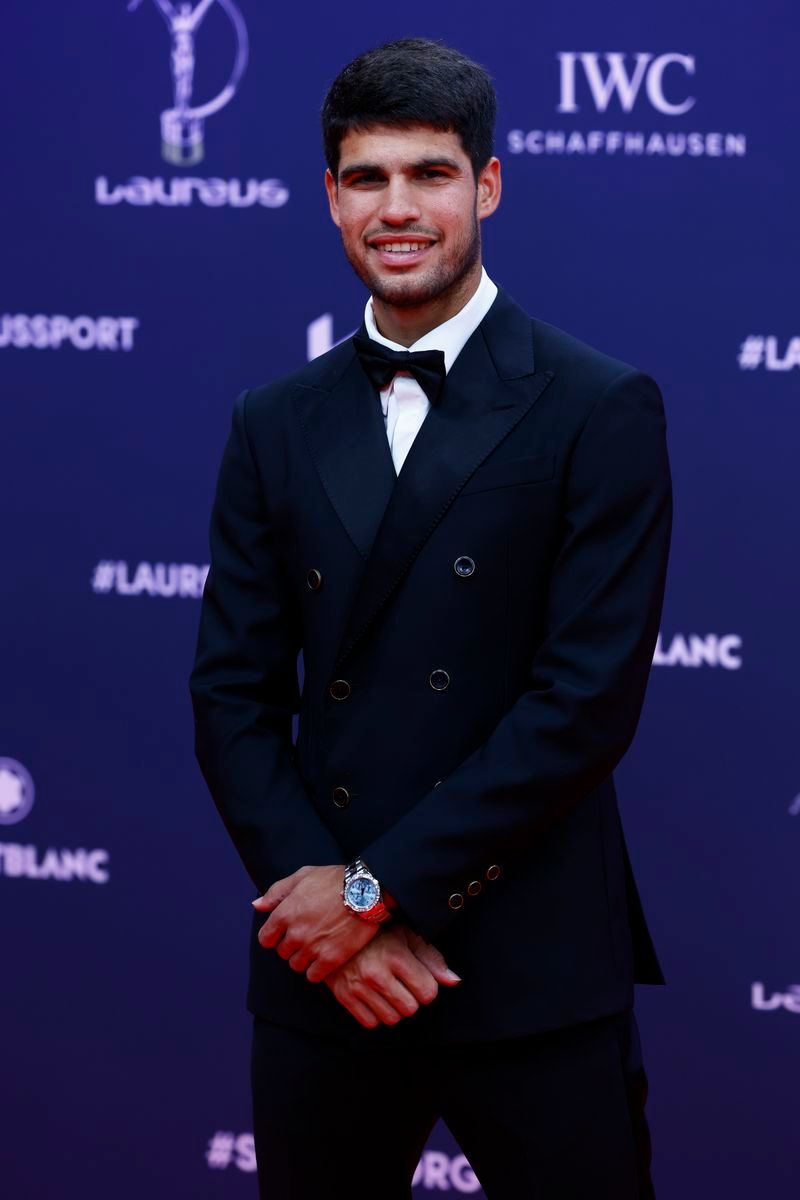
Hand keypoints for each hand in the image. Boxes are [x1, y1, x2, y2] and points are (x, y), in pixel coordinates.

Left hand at [252, 865, 376, 981]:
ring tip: (317, 947)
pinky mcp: (331, 959)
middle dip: (291, 946)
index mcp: (285, 913)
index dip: (274, 936)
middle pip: (282, 953)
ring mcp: (313, 947)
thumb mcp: (302, 876)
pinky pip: (313, 976)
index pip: (266, 939)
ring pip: (296, 965)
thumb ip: (276, 892)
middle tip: (306, 937)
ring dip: (304, 959)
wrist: (366, 890)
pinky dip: (317, 970)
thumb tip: (257, 905)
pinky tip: (325, 958)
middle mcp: (296, 933)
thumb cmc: (334, 880)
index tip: (285, 933)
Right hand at [325, 924, 460, 1028]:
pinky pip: (370, 1023)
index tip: (419, 978)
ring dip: (394, 1008)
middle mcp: (376, 973)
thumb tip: (454, 982)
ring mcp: (358, 986)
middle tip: (402, 984)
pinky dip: (375, 1014)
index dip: (427, 987)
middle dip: (411, 999)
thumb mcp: (407, 936)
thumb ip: (432, 960)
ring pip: (392, 1019)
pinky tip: (374, 996)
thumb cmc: (378, 932)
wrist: (337, 929)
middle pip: (410, 1009)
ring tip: (388, 989)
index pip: (428, 993)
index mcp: (396, 956)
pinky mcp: (344, 996)